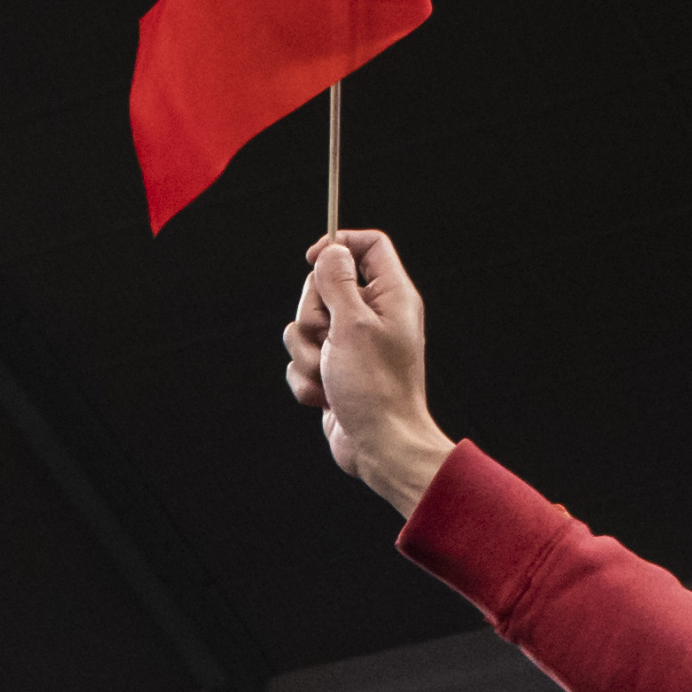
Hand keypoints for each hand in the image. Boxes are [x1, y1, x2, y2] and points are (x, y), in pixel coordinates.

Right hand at [280, 229, 452, 513]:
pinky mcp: (333, 371)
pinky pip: (301, 360)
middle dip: (312, 313)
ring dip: (306, 353)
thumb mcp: (352, 325)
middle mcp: (372, 316)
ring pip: (305, 327)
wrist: (380, 447)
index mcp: (390, 296)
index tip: (312, 259)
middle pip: (324, 285)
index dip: (338, 244)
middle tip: (328, 336)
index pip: (369, 246)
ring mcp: (351, 345)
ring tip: (328, 374)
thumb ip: (337, 282)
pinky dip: (305, 379)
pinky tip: (323, 397)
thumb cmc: (374, 387)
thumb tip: (330, 251)